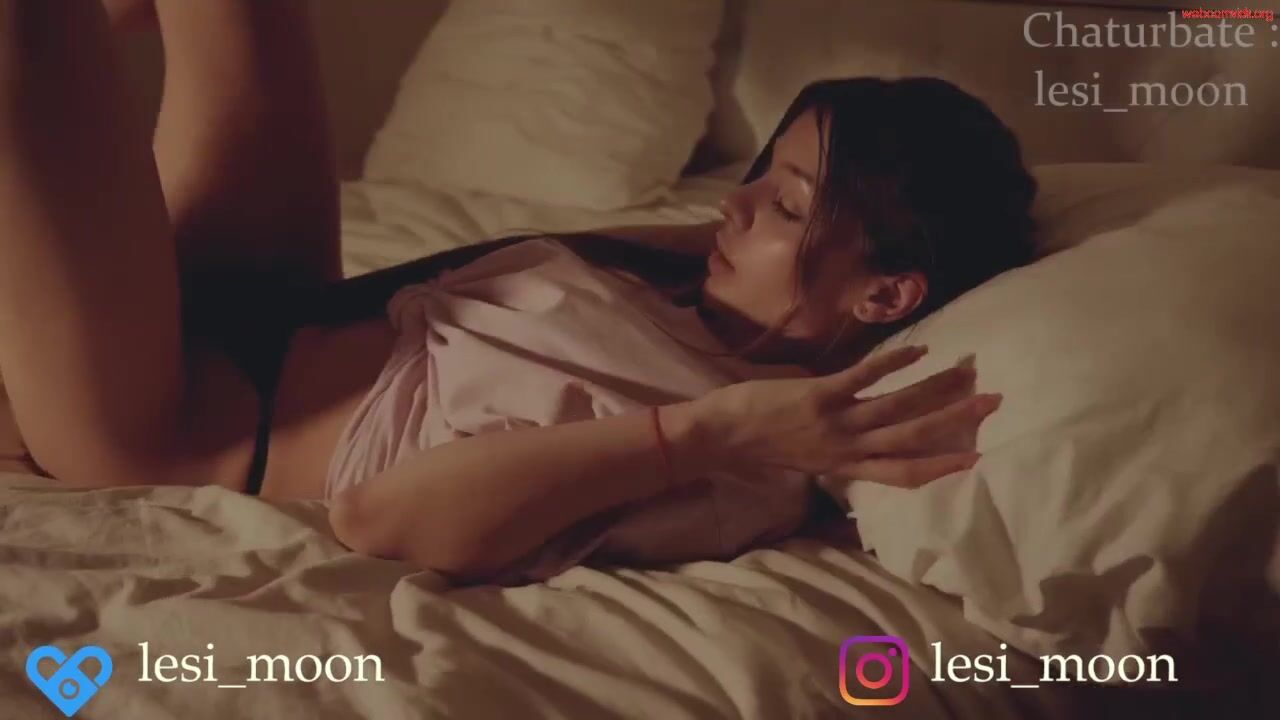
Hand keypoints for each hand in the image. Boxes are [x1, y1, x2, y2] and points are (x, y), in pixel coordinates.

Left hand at [690, 346, 1001, 487]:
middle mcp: (846, 448)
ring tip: (967, 370)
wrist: (716, 436)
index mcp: (843, 466)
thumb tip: (863, 438)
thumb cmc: (757, 446)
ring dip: (937, 387)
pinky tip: (921, 349)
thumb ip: (836, 451)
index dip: (941, 466)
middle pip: (913, 437)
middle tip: (992, 402)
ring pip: (898, 406)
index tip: (975, 456)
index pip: (903, 473)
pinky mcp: (819, 395)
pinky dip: (895, 362)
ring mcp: (835, 421)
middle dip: (955, 420)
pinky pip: (865, 377)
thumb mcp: (803, 459)